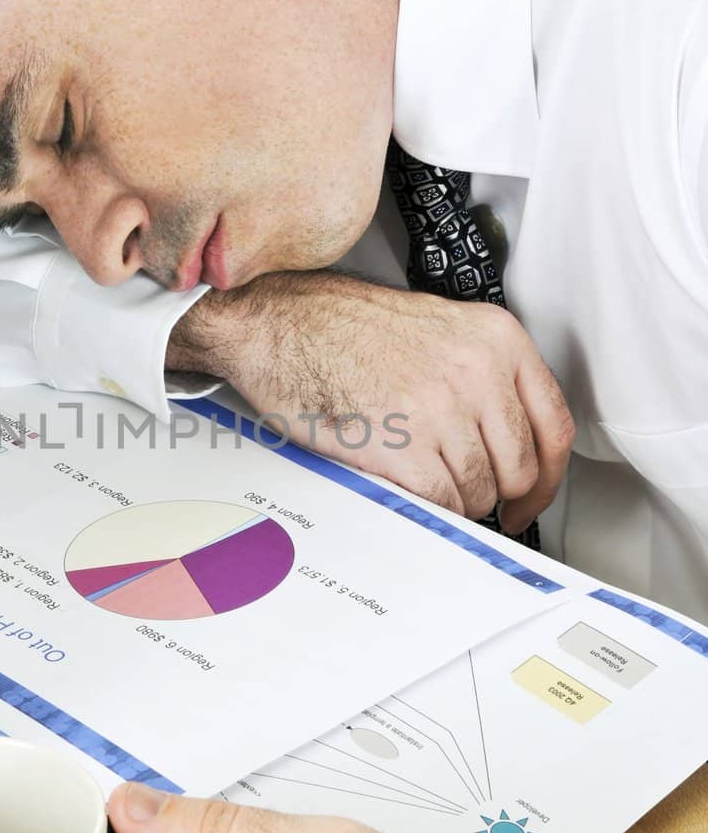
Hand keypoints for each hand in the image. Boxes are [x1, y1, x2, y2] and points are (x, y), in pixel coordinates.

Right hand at [167, 271, 574, 533]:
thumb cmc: (340, 327)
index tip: (533, 495)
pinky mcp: (403, 443)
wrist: (277, 324)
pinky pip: (440, 500)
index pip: (555, 424)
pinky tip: (407, 488)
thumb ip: (483, 375)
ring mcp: (441, 407)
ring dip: (455, 501)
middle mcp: (477, 369)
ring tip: (425, 482)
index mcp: (495, 337)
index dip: (548, 477)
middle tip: (477, 501)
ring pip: (479, 490)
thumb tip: (506, 441)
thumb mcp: (437, 329)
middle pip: (521, 467)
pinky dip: (428, 507)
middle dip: (499, 495)